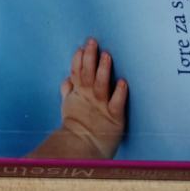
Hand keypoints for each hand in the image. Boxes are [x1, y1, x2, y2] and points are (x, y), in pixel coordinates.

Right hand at [59, 37, 126, 158]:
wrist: (82, 149)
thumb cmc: (76, 128)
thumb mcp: (68, 106)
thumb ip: (68, 91)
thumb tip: (66, 79)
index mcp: (78, 94)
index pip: (76, 72)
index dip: (79, 60)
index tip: (82, 47)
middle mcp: (88, 97)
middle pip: (88, 74)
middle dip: (90, 57)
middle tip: (93, 42)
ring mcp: (101, 106)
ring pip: (101, 84)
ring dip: (103, 70)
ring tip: (107, 56)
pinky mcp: (114, 117)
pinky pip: (117, 103)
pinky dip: (119, 93)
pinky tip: (122, 82)